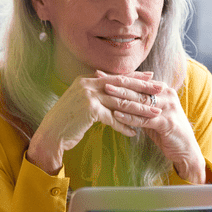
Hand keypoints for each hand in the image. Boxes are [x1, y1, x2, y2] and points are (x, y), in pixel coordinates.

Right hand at [27, 71, 161, 174]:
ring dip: (139, 109)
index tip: (152, 77)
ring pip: (121, 102)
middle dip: (143, 87)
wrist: (50, 134)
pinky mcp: (89, 110)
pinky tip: (134, 132)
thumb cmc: (68, 120)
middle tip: (161, 88)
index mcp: (87, 79)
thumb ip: (97, 94)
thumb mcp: (82, 102)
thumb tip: (114, 92)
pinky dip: (124, 126)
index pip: (117, 77)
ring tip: (155, 114)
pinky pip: (112, 118)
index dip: (135, 77)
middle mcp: (87, 83)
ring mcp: (88, 95)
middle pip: (122, 85)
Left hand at [106, 80, 206, 183]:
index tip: (104, 75)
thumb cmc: (167, 130)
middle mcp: (167, 96)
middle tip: (102, 82)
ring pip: (141, 102)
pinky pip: (144, 119)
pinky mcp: (167, 123)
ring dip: (122, 99)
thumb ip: (142, 103)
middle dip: (120, 85)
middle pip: (140, 89)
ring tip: (107, 95)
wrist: (185, 149)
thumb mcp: (154, 113)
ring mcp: (168, 109)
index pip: (140, 81)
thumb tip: (121, 94)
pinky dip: (129, 117)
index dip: (122, 78)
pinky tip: (117, 115)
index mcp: (164, 90)